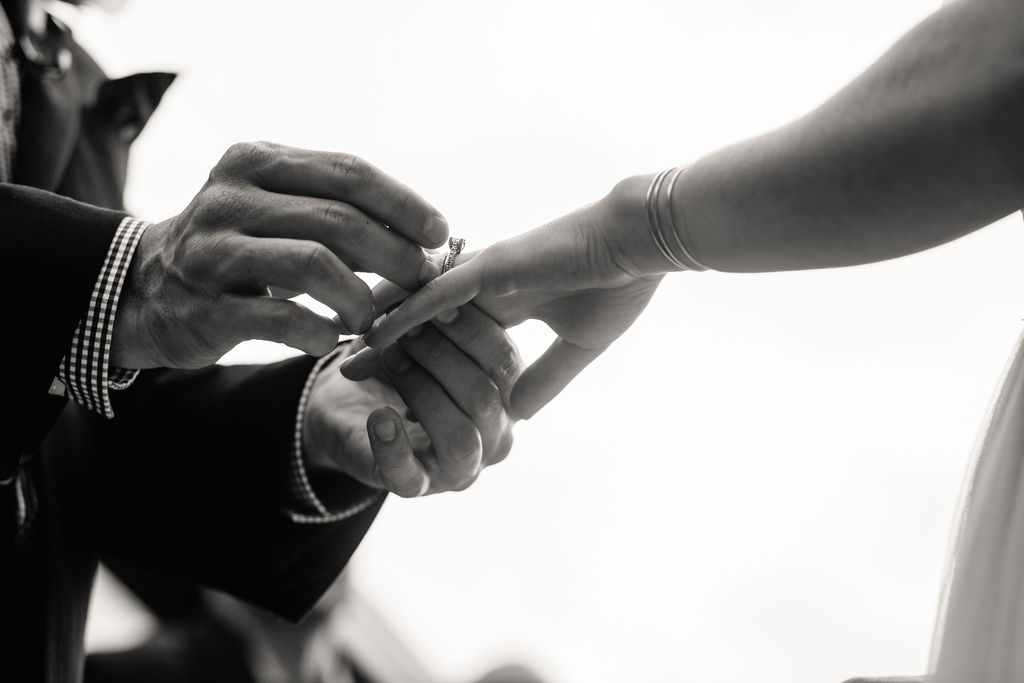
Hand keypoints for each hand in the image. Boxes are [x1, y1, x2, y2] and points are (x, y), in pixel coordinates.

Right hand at [111, 141, 448, 368]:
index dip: (402, 203)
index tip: (439, 233)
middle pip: (337, 218)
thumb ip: (334, 210)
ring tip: (374, 318)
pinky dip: (321, 331)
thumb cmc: (234, 247)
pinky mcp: (204, 307)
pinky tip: (334, 339)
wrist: (140, 289)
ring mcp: (213, 251)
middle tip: (420, 281)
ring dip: (360, 296)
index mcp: (256, 161)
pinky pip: (281, 318)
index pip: (348, 172)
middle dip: (393, 253)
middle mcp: (230, 197)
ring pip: (312, 264)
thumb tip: (421, 234)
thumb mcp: (275, 210)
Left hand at [305, 303, 520, 496]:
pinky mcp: (415, 485)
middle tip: (407, 326)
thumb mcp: (423, 333)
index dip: (473, 327)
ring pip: (459, 434)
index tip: (438, 296)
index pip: (506, 362)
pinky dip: (391, 446)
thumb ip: (439, 313)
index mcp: (506, 393)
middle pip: (486, 397)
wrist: (347, 410)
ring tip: (390, 358)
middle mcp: (494, 435)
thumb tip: (438, 278)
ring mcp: (460, 466)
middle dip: (443, 354)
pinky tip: (378, 417)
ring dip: (421, 389)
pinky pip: (408, 475)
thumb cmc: (397, 364)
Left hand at [364, 175, 663, 417]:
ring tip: (340, 354)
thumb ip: (547, 377)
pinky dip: (401, 316)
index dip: (420, 349)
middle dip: (383, 341)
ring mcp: (483, 273)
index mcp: (507, 299)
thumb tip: (518, 412)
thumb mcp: (579, 345)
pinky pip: (434, 295)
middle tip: (343, 364)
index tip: (390, 375)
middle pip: (420, 315)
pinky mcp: (489, 268)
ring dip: (379, 329)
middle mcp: (485, 284)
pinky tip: (370, 335)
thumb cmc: (620, 284)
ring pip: (416, 302)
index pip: (450, 328)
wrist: (641, 242)